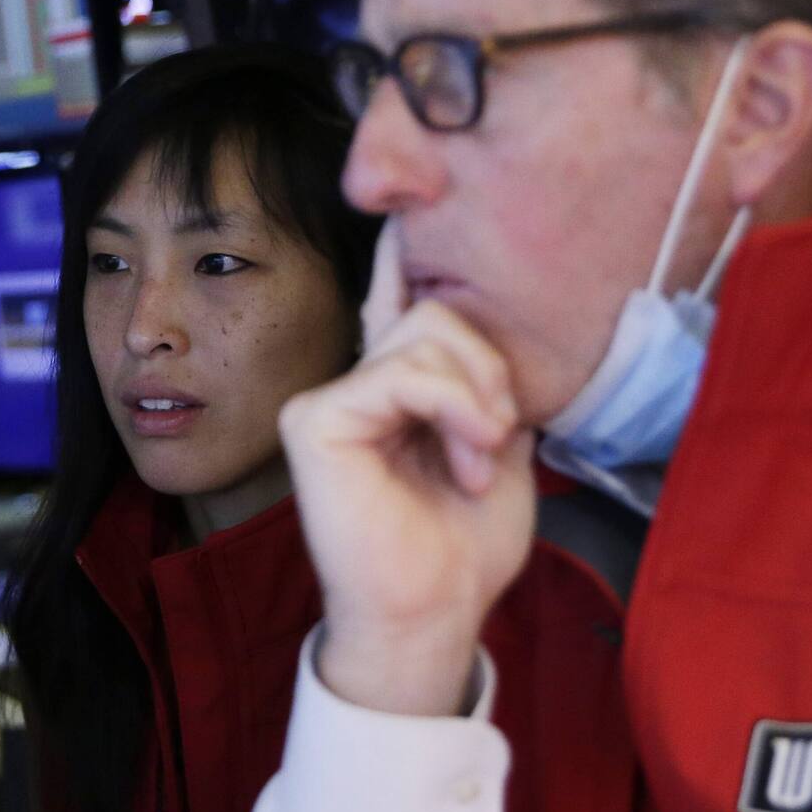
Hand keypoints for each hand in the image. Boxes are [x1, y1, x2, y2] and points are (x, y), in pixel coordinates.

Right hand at [279, 225, 534, 715]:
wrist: (434, 612)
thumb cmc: (463, 543)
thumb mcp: (496, 447)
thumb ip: (484, 384)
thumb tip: (490, 333)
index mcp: (393, 387)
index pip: (394, 299)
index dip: (398, 250)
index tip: (404, 199)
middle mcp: (354, 382)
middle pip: (436, 311)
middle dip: (489, 369)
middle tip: (496, 435)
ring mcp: (327, 399)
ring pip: (426, 334)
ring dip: (477, 398)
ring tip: (476, 458)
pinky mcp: (314, 420)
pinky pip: (401, 372)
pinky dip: (451, 408)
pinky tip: (460, 456)